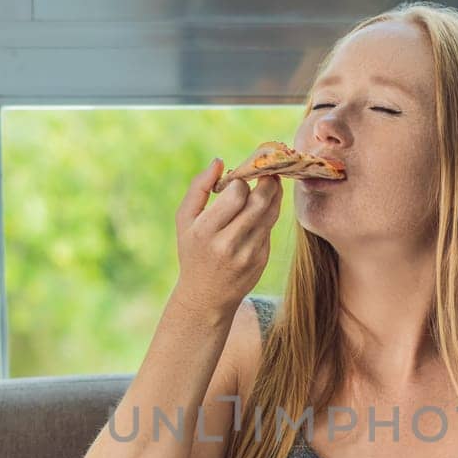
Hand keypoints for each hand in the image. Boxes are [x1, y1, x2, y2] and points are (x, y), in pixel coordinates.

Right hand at [173, 158, 282, 317]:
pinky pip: (270, 228)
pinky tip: (263, 208)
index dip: (241, 181)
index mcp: (206, 231)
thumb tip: (219, 161)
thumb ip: (198, 188)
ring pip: (270, 213)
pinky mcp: (261, 260)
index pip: (236, 194)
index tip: (239, 179)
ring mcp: (248, 253)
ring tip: (269, 184)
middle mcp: (228, 243)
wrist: (206, 296)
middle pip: (259, 202)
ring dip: (273, 194)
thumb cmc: (193, 251)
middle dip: (267, 182)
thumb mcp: (184, 220)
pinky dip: (269, 214)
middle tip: (267, 171)